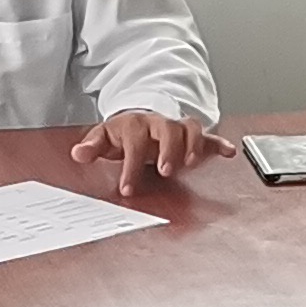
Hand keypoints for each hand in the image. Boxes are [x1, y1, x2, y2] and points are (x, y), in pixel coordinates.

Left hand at [70, 109, 229, 195]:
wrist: (141, 118)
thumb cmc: (124, 133)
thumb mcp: (104, 137)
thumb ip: (92, 146)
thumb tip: (77, 153)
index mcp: (135, 125)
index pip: (134, 140)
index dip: (131, 164)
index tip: (128, 188)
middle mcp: (159, 124)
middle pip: (168, 129)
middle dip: (168, 149)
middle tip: (165, 171)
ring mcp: (177, 128)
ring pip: (190, 128)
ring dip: (192, 144)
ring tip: (191, 163)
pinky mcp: (192, 136)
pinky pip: (209, 137)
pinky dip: (219, 144)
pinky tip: (228, 152)